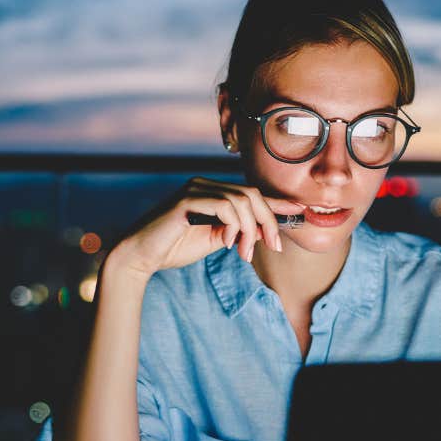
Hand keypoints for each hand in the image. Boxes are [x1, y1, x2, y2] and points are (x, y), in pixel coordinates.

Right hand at [112, 176, 289, 276]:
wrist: (140, 256)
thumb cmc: (173, 248)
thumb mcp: (213, 241)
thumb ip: (235, 232)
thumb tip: (260, 231)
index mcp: (212, 192)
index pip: (250, 193)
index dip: (277, 202)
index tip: (300, 211)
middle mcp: (205, 185)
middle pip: (252, 194)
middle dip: (269, 221)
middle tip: (274, 246)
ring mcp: (195, 189)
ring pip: (242, 200)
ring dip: (251, 229)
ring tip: (244, 252)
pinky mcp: (186, 199)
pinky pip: (224, 206)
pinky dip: (234, 227)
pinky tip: (228, 244)